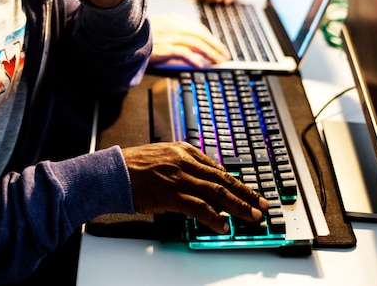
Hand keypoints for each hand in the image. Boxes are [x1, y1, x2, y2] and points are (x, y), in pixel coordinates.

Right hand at [121, 142, 268, 232]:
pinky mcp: (172, 194)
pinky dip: (213, 217)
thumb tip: (200, 179)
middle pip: (223, 179)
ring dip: (238, 206)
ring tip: (252, 216)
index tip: (247, 190)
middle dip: (246, 193)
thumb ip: (182, 164)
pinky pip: (199, 207)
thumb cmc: (134, 165)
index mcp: (184, 150)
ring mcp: (180, 178)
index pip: (217, 167)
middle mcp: (186, 162)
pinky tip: (223, 225)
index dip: (235, 181)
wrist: (114, 171)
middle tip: (262, 203)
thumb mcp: (162, 155)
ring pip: (217, 193)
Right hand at [149, 12, 229, 66]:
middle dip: (215, 46)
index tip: (218, 47)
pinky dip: (193, 59)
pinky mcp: (164, 47)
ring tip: (218, 61)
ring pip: (196, 44)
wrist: (127, 34)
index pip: (198, 29)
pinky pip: (183, 53)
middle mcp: (175, 26)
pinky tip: (200, 65)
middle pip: (201, 36)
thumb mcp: (162, 27)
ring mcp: (170, 36)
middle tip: (224, 55)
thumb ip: (176, 32)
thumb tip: (191, 44)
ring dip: (210, 53)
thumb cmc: (143, 34)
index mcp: (175, 20)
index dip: (211, 39)